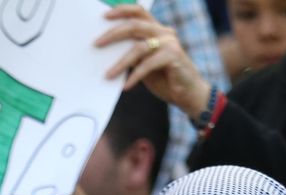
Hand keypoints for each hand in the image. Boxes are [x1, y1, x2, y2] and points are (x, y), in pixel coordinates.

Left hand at [96, 5, 212, 115]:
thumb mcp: (144, 64)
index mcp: (156, 29)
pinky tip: (126, 86)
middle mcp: (164, 32)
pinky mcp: (173, 57)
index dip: (121, 10)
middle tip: (96, 44)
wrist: (188, 94)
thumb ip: (132, 54)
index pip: (138, 12)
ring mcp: (170, 43)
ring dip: (120, 63)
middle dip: (113, 34)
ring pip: (138, 47)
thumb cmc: (165, 78)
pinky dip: (135, 76)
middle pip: (134, 25)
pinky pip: (148, 65)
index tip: (104, 15)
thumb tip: (108, 50)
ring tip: (108, 75)